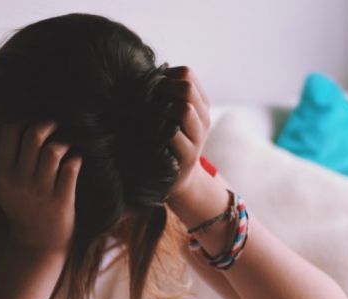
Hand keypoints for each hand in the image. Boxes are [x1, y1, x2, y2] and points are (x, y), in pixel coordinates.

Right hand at [0, 120, 81, 253]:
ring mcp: (42, 192)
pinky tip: (75, 163)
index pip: (9, 132)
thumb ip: (2, 160)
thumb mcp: (0, 187)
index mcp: (2, 175)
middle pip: (33, 136)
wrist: (36, 246)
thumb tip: (15, 125)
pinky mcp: (62, 202)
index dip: (23, 121)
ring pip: (54, 151)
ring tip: (66, 148)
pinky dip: (76, 159)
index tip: (33, 123)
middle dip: (48, 124)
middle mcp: (20, 182)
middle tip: (56, 127)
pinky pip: (72, 168)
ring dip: (64, 143)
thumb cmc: (21, 208)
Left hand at [154, 65, 211, 200]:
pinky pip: (172, 134)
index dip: (165, 76)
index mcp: (201, 104)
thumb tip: (144, 72)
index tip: (152, 89)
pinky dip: (157, 131)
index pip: (187, 74)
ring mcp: (198, 138)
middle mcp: (204, 119)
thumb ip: (165, 94)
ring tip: (150, 118)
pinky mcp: (187, 156)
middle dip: (162, 89)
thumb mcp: (170, 114)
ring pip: (184, 109)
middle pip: (186, 88)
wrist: (178, 177)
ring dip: (161, 110)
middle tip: (148, 101)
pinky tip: (148, 135)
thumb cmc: (167, 139)